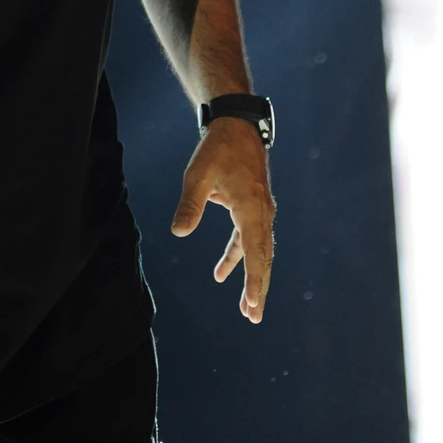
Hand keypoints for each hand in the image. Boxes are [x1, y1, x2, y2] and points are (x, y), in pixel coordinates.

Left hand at [171, 116, 275, 322]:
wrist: (236, 126)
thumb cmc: (217, 150)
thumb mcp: (198, 175)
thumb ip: (190, 204)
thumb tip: (178, 232)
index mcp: (251, 208)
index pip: (255, 251)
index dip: (253, 279)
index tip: (252, 303)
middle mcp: (262, 213)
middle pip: (263, 258)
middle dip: (258, 288)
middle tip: (253, 316)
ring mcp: (260, 211)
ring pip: (258, 251)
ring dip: (251, 278)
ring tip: (245, 307)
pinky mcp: (252, 208)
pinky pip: (248, 239)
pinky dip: (238, 257)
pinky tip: (221, 273)